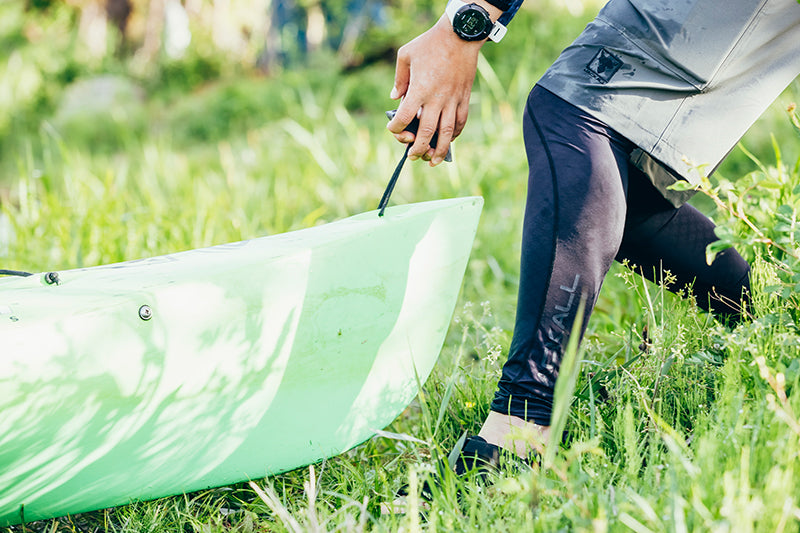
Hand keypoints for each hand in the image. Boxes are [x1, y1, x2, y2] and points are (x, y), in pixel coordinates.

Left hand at [386, 16, 484, 165]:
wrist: (460, 35)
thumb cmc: (430, 43)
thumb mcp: (405, 55)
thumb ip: (399, 79)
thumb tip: (394, 98)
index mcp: (419, 89)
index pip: (404, 118)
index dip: (396, 128)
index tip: (393, 129)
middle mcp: (436, 99)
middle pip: (426, 133)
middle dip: (418, 149)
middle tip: (412, 156)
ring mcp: (453, 100)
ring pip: (447, 133)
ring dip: (440, 150)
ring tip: (433, 161)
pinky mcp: (464, 98)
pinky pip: (460, 122)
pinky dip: (455, 135)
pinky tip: (449, 141)